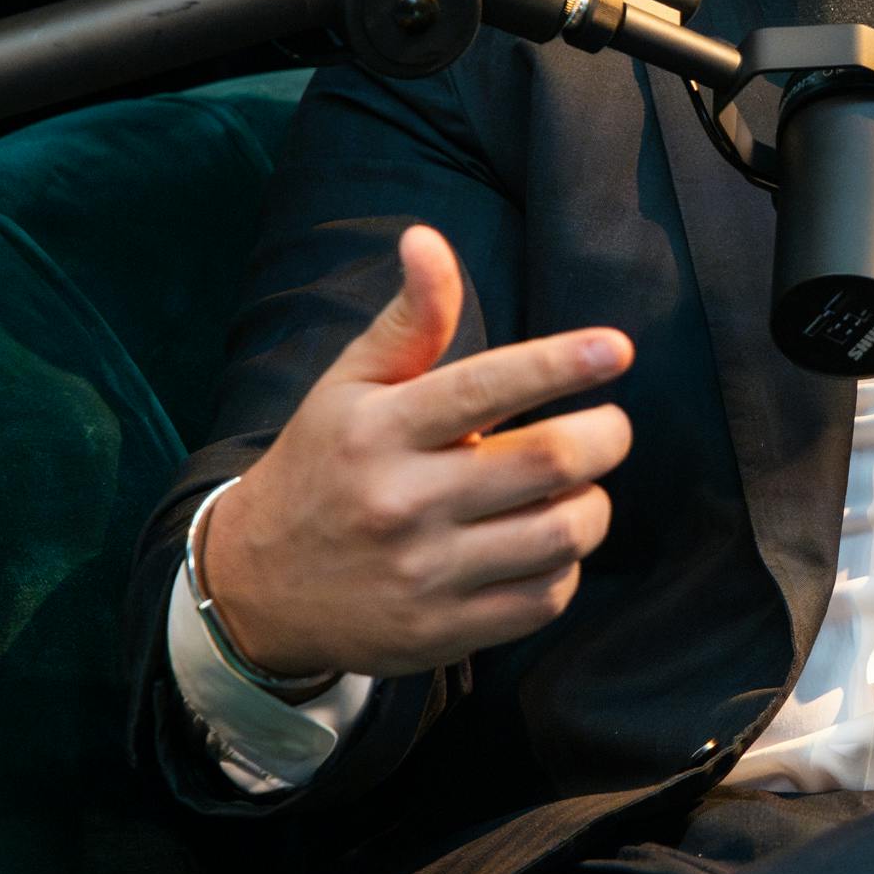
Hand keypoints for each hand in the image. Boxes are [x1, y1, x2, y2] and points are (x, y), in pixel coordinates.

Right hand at [206, 226, 634, 675]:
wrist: (257, 586)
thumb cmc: (323, 465)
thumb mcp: (348, 386)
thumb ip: (407, 321)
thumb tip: (427, 239)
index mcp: (379, 430)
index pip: (485, 387)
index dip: (561, 364)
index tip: (617, 348)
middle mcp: (402, 501)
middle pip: (549, 462)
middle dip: (605, 436)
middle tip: (608, 426)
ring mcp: (425, 574)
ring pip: (563, 533)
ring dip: (592, 504)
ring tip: (576, 487)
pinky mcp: (444, 633)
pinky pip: (547, 597)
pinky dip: (565, 566)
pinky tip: (543, 544)